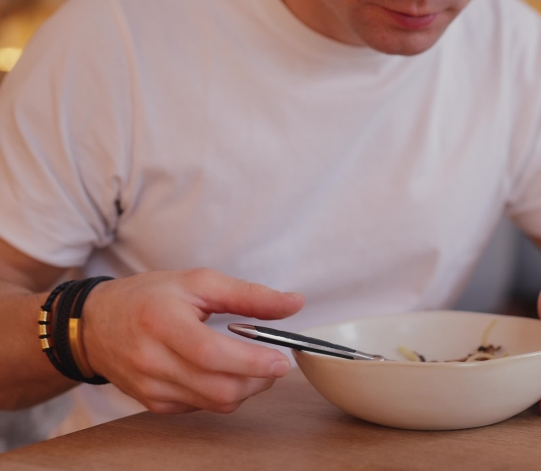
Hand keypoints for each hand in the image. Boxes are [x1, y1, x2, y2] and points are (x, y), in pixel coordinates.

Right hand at [81, 269, 304, 413]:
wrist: (95, 324)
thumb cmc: (150, 297)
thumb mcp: (198, 282)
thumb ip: (249, 295)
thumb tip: (295, 304)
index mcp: (162, 323)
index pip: (211, 354)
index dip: (252, 362)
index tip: (282, 360)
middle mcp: (152, 360)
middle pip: (218, 388)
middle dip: (258, 380)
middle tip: (273, 362)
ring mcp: (150, 387)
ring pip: (215, 403)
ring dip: (245, 388)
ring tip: (251, 365)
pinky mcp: (152, 403)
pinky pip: (201, 408)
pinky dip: (221, 394)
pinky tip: (220, 372)